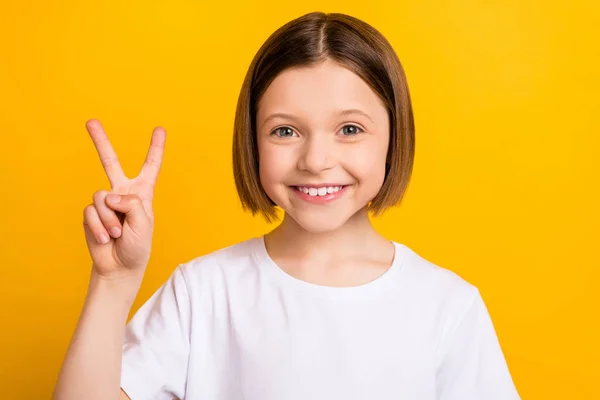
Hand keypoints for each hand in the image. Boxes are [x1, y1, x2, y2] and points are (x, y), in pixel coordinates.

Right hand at [82, 119, 165, 281]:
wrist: (119, 267)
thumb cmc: (137, 246)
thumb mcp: (143, 223)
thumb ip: (130, 204)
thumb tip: (109, 195)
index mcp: (142, 193)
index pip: (150, 166)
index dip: (155, 148)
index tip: (160, 129)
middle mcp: (122, 193)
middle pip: (110, 162)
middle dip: (100, 141)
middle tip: (90, 121)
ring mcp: (105, 203)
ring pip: (102, 198)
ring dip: (110, 220)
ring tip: (117, 234)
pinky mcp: (91, 214)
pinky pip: (91, 212)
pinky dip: (99, 227)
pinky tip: (106, 238)